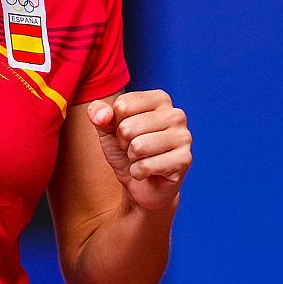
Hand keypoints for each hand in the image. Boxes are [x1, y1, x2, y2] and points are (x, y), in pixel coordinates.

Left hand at [88, 89, 190, 211]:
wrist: (142, 184)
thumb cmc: (127, 151)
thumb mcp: (107, 128)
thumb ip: (98, 113)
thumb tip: (102, 116)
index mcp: (160, 99)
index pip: (122, 105)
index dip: (115, 124)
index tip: (127, 133)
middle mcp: (176, 114)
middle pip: (128, 127)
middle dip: (123, 144)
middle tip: (135, 150)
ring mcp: (183, 137)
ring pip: (138, 147)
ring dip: (132, 159)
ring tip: (142, 159)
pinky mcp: (184, 160)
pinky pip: (145, 166)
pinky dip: (138, 173)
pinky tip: (149, 172)